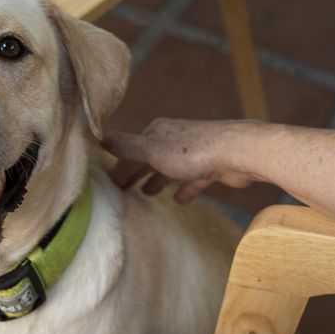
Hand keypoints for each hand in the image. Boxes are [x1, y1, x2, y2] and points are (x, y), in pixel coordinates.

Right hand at [102, 119, 257, 203]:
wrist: (237, 153)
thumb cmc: (191, 152)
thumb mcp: (150, 150)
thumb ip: (125, 146)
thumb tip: (97, 135)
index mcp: (157, 133)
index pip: (131, 150)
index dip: (119, 166)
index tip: (110, 183)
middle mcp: (174, 139)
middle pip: (150, 159)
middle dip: (137, 173)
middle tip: (124, 190)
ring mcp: (194, 153)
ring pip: (171, 169)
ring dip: (159, 180)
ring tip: (149, 193)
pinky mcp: (212, 167)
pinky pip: (194, 180)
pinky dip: (185, 188)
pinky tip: (180, 200)